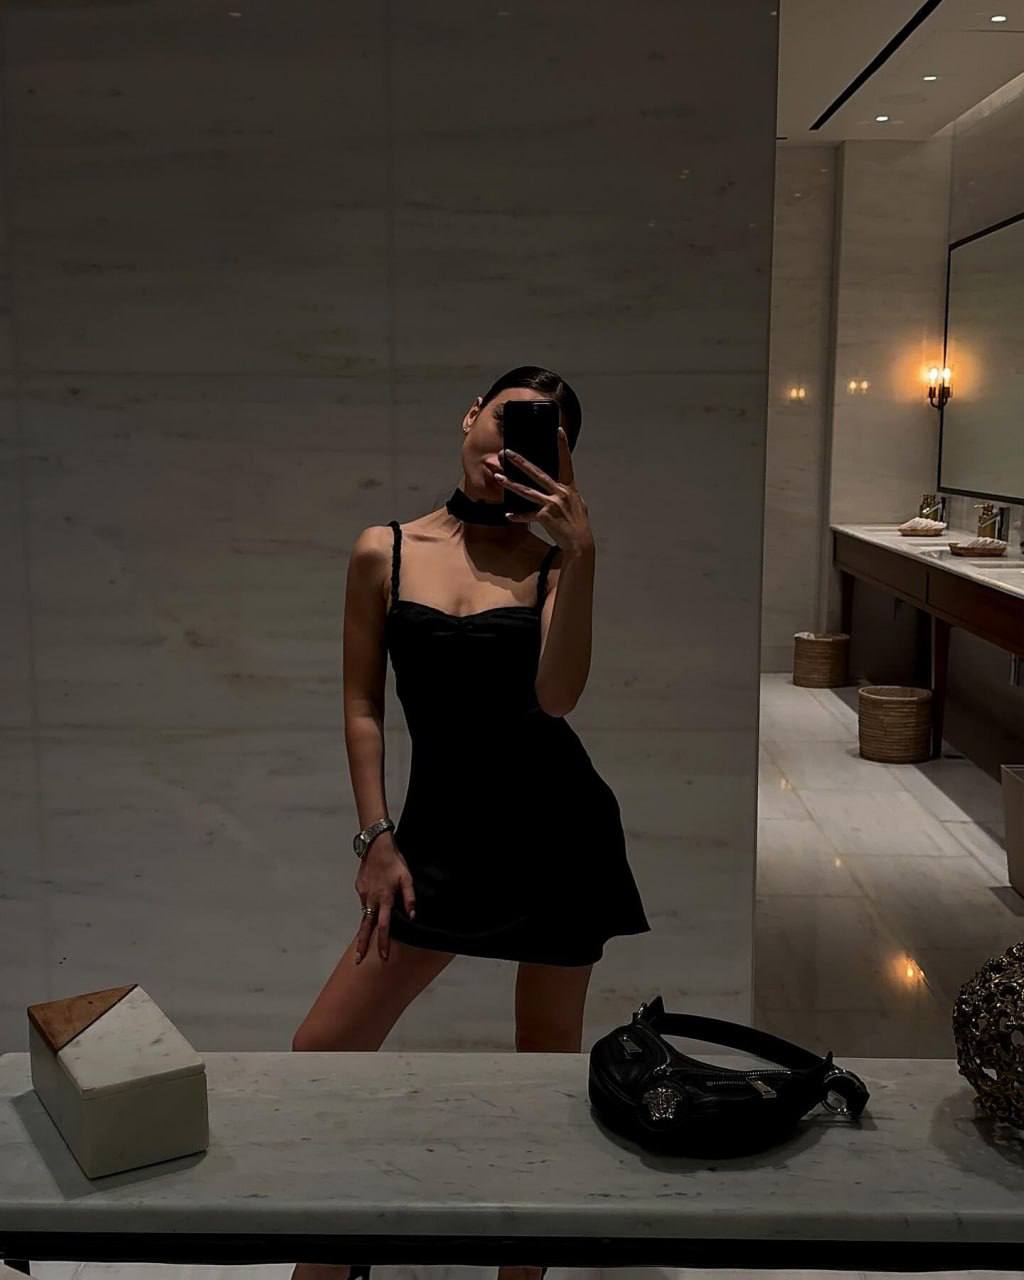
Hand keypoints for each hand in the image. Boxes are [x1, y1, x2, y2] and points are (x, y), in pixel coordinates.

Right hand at [354, 837, 415, 963]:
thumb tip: (412, 916)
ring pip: (365, 914)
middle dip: (362, 945)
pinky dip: (368, 907)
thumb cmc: (394, 862)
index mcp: (385, 899)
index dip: (383, 943)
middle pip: (366, 927)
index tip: (383, 956)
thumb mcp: (407, 878)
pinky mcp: (359, 888)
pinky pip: (365, 901)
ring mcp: (364, 894)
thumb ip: (410, 898)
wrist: (376, 846)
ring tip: (363, 941)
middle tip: (358, 961)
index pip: (383, 927)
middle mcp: (372, 900)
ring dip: (364, 928)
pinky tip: (373, 901)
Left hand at [495, 426, 594, 555]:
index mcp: (569, 487)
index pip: (566, 462)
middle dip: (520, 462)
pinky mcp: (545, 517)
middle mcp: (560, 493)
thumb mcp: (577, 504)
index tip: (558, 430)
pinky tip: (508, 515)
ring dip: (511, 484)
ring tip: (498, 477)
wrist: (580, 542)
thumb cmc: (578, 524)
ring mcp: (552, 504)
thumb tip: (560, 487)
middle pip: (537, 473)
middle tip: (507, 452)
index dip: (562, 446)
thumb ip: (567, 493)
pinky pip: (528, 515)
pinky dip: (518, 516)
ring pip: (527, 491)